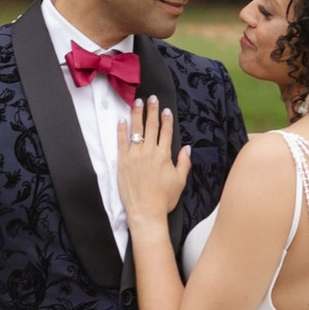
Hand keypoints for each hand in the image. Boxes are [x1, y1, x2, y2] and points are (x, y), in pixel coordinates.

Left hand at [117, 95, 190, 233]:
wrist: (145, 211)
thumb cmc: (164, 198)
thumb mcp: (180, 181)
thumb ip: (184, 162)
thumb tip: (187, 147)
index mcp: (164, 155)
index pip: (166, 132)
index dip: (166, 119)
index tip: (166, 109)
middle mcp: (149, 152)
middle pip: (151, 126)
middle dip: (152, 110)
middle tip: (152, 98)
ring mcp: (135, 156)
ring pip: (136, 130)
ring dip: (137, 115)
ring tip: (137, 102)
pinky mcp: (123, 162)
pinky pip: (121, 142)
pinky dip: (121, 130)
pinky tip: (121, 120)